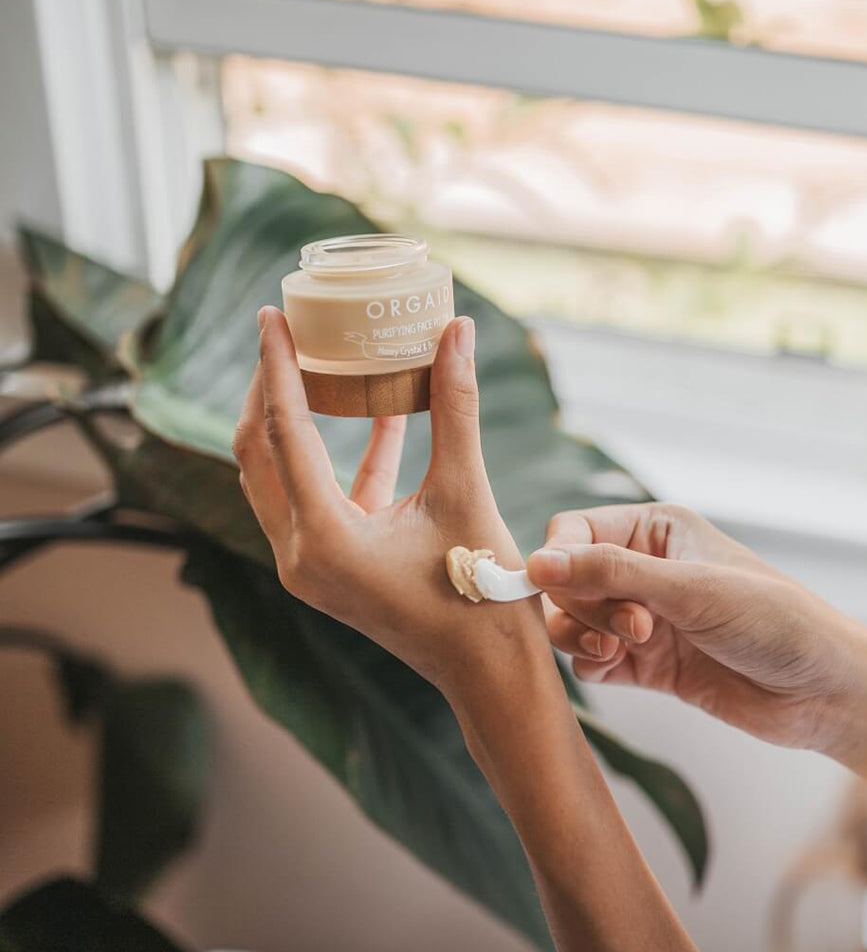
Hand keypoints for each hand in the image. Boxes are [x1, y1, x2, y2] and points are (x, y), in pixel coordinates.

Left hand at [232, 307, 546, 691]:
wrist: (489, 668)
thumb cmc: (482, 591)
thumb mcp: (466, 490)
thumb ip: (456, 407)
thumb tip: (456, 332)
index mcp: (322, 538)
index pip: (282, 431)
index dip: (276, 365)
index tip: (272, 315)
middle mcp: (298, 554)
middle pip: (260, 452)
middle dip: (271, 388)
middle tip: (289, 334)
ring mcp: (308, 565)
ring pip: (281, 475)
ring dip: (299, 420)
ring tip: (323, 365)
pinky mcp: (329, 567)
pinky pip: (320, 496)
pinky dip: (343, 455)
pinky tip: (384, 413)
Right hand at [527, 504, 866, 760]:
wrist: (826, 694)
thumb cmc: (774, 621)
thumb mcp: (689, 589)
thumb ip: (610, 574)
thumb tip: (536, 563)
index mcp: (655, 530)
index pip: (575, 531)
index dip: (558, 559)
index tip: (555, 589)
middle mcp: (643, 569)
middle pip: (567, 579)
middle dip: (584, 604)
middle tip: (634, 626)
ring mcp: (643, 618)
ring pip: (572, 620)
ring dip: (582, 635)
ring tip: (621, 649)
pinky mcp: (646, 664)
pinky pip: (590, 660)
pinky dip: (591, 665)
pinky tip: (618, 668)